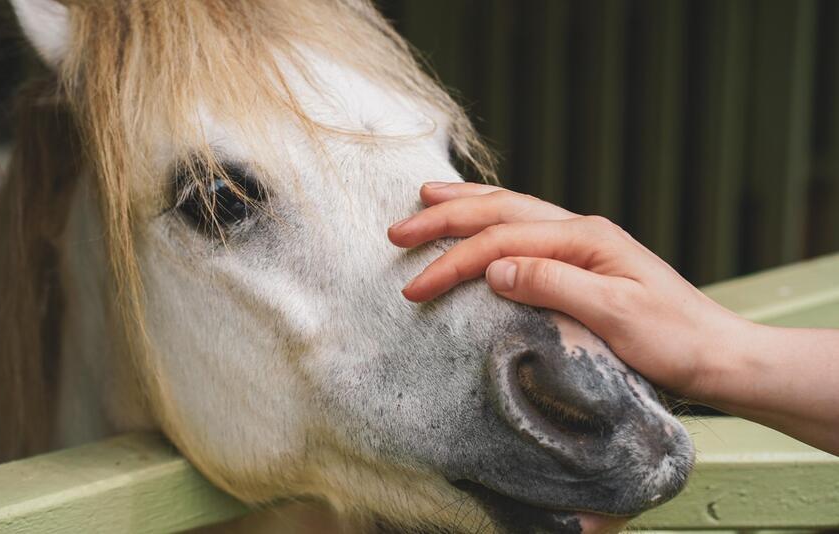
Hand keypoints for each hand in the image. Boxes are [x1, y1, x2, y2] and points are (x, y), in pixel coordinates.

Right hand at [387, 182, 748, 399]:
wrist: (717, 355)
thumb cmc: (674, 339)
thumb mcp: (615, 315)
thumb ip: (554, 284)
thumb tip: (494, 267)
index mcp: (585, 239)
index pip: (502, 241)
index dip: (453, 261)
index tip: (414, 286)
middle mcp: (581, 231)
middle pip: (501, 211)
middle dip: (445, 218)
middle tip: (398, 230)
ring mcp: (583, 243)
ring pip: (512, 210)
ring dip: (466, 205)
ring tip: (427, 198)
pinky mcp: (583, 262)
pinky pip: (526, 229)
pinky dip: (493, 220)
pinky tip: (482, 222)